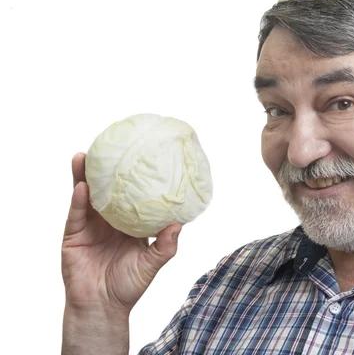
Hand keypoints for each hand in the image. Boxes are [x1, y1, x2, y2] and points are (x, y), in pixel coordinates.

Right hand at [61, 152, 181, 313]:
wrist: (102, 307)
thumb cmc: (128, 286)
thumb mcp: (152, 263)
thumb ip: (165, 246)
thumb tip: (179, 224)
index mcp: (128, 223)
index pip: (130, 195)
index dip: (133, 178)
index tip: (139, 156)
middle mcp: (108, 220)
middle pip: (106, 190)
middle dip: (106, 170)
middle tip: (109, 146)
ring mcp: (89, 226)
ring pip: (87, 196)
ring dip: (84, 176)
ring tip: (85, 156)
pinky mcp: (73, 235)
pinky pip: (76, 213)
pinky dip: (79, 199)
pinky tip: (82, 186)